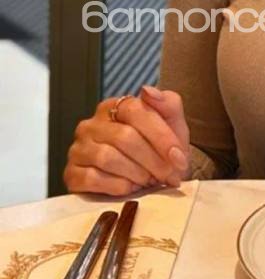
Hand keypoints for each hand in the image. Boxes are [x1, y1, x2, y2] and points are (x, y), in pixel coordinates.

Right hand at [63, 85, 189, 196]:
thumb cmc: (160, 150)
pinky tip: (130, 187)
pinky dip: (118, 186)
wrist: (149, 182)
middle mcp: (92, 124)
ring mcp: (78, 148)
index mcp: (115, 106)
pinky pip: (93, 178)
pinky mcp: (72, 173)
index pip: (136, 111)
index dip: (160, 135)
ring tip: (150, 180)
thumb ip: (169, 105)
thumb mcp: (173, 126)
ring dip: (137, 173)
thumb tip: (148, 91)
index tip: (178, 157)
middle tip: (169, 175)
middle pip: (124, 137)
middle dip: (153, 160)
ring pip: (108, 158)